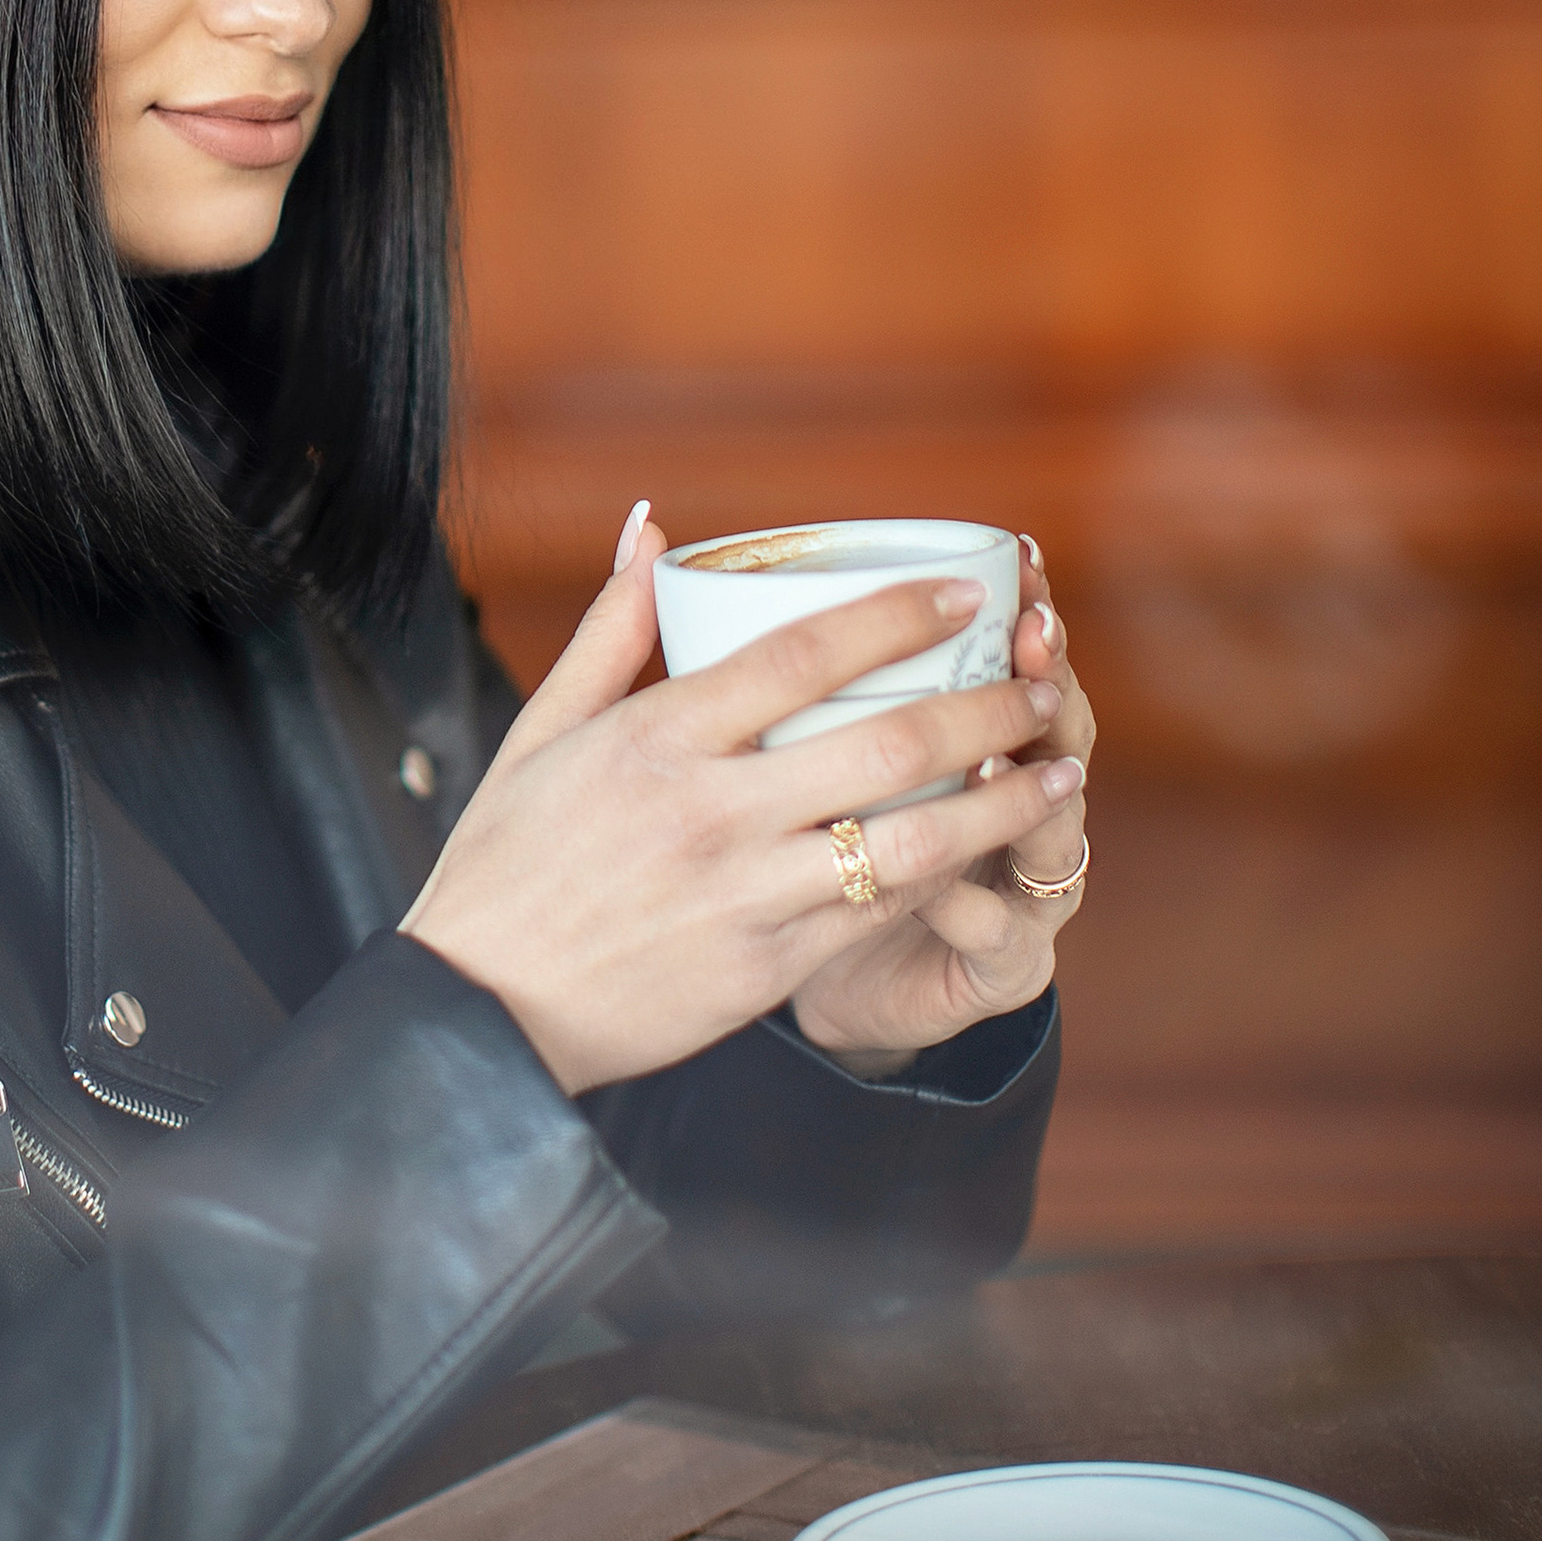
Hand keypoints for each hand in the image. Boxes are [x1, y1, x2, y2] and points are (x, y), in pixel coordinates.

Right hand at [399, 511, 1081, 1095]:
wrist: (483, 1011)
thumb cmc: (508, 860)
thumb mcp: (543, 730)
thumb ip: (613, 629)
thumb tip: (655, 529)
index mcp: (657, 738)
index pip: (804, 653)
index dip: (897, 615)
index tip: (962, 592)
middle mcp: (712, 812)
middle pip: (886, 744)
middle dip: (986, 708)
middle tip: (1038, 684)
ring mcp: (747, 896)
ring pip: (910, 841)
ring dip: (1001, 804)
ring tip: (1058, 772)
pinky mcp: (767, 969)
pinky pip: (878, 914)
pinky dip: (944, 877)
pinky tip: (986, 852)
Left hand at [789, 529, 1094, 1065]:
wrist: (824, 985)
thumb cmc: (789, 849)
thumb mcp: (768, 753)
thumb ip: (744, 657)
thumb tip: (656, 524)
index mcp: (964, 743)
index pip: (1015, 663)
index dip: (1022, 612)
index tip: (1016, 557)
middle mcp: (1007, 808)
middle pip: (1051, 736)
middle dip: (1043, 685)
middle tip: (1031, 637)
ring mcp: (1017, 891)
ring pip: (1050, 837)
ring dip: (1025, 797)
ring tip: (1004, 757)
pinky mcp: (1000, 968)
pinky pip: (1000, 938)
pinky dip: (974, 909)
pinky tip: (945, 887)